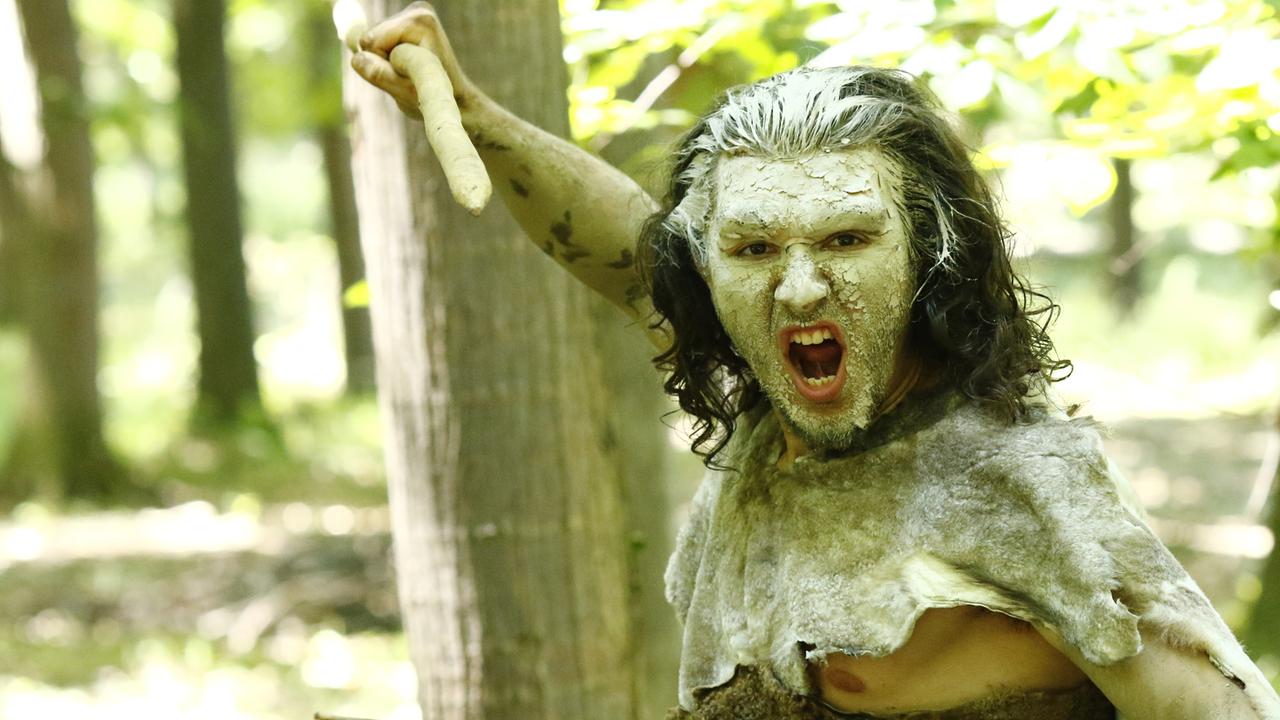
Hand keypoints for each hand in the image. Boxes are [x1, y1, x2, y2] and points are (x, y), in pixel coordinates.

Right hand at [350, 2, 478, 118]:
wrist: (455, 98)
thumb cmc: (433, 97)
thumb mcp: (405, 92)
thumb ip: (380, 74)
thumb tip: (356, 59)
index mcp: (420, 21)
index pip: (372, 42)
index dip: (384, 66)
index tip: (410, 76)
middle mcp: (418, 10)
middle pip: (371, 37)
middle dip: (384, 61)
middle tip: (409, 75)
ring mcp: (413, 13)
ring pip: (372, 41)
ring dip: (386, 61)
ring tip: (410, 71)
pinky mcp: (406, 22)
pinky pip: (377, 43)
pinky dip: (387, 57)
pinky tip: (408, 64)